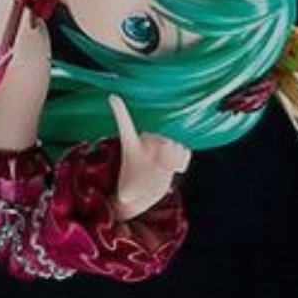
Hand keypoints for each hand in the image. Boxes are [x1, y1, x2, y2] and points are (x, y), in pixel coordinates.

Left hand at [109, 95, 191, 220]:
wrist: (144, 193)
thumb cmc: (130, 192)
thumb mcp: (126, 196)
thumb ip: (127, 194)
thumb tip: (125, 200)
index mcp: (130, 146)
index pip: (126, 125)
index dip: (119, 111)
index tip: (112, 97)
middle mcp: (146, 142)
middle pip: (162, 136)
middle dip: (167, 150)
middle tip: (166, 165)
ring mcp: (160, 146)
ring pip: (175, 142)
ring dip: (177, 156)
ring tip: (169, 168)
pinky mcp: (173, 152)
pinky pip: (184, 149)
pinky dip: (184, 158)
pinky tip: (178, 169)